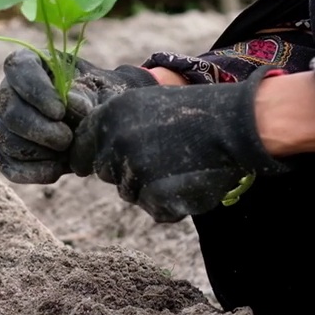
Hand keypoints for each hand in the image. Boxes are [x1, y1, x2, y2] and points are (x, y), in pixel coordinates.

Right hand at [0, 49, 157, 183]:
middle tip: (66, 139)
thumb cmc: (97, 96)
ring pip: (3, 137)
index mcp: (27, 63)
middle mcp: (7, 91)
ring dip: (35, 150)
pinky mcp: (6, 152)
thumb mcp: (98, 88)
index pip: (18, 68)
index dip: (35, 91)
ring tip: (66, 153)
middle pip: (9, 109)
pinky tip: (55, 171)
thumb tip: (70, 106)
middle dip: (38, 128)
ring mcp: (2, 123)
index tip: (60, 111)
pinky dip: (30, 171)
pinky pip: (7, 165)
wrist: (98, 122)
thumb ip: (85, 94)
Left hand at [70, 67, 289, 221]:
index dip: (88, 158)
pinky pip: (155, 209)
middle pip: (106, 174)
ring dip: (150, 187)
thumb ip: (115, 127)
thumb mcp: (144, 104)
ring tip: (179, 165)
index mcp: (109, 116)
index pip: (80, 149)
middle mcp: (116, 143)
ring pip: (130, 193)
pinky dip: (171, 202)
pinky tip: (189, 181)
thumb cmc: (193, 112)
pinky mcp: (156, 196)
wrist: (234, 124)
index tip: (92, 165)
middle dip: (126, 172)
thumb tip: (88, 155)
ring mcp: (135, 171)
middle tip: (160, 158)